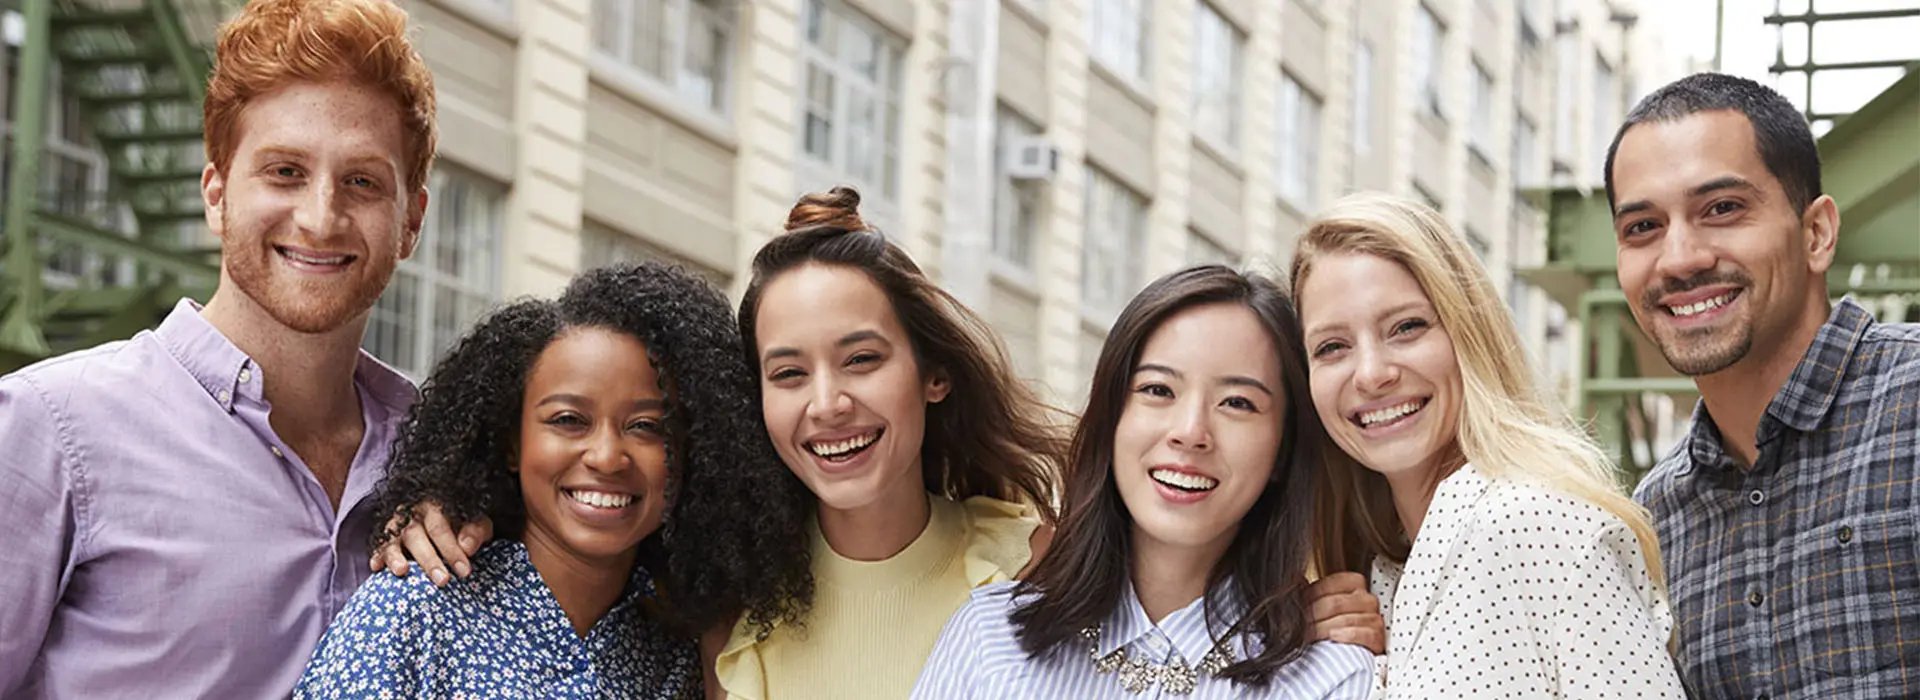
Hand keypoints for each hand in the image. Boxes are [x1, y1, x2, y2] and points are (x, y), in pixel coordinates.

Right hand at [368, 502, 493, 586]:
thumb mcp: (476, 522)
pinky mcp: (385, 536)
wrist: (448, 517)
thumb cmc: (463, 524)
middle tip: (442, 580)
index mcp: (437, 505)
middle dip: (430, 559)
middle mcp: (413, 513)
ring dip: (396, 556)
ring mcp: (396, 524)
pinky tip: (377, 567)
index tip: (464, 571)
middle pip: (417, 534)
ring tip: (402, 571)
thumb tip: (467, 547)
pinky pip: (377, 545)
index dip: (452, 550)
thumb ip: (475, 531)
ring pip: (393, 538)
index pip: (441, 528)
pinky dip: (377, 556)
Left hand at [1307, 571, 1385, 653]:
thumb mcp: (1317, 603)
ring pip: (1347, 619)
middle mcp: (1366, 599)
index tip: (1299, 605)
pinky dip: (1348, 635)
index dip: (1311, 595)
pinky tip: (1334, 636)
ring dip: (1324, 628)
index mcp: (1354, 583)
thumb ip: (1308, 590)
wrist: (1341, 652)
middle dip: (1314, 614)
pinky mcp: (1377, 638)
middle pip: (1335, 603)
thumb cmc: (1328, 624)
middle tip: (1301, 623)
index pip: (1331, 583)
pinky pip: (1366, 634)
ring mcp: (1374, 618)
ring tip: (1310, 634)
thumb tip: (1294, 579)